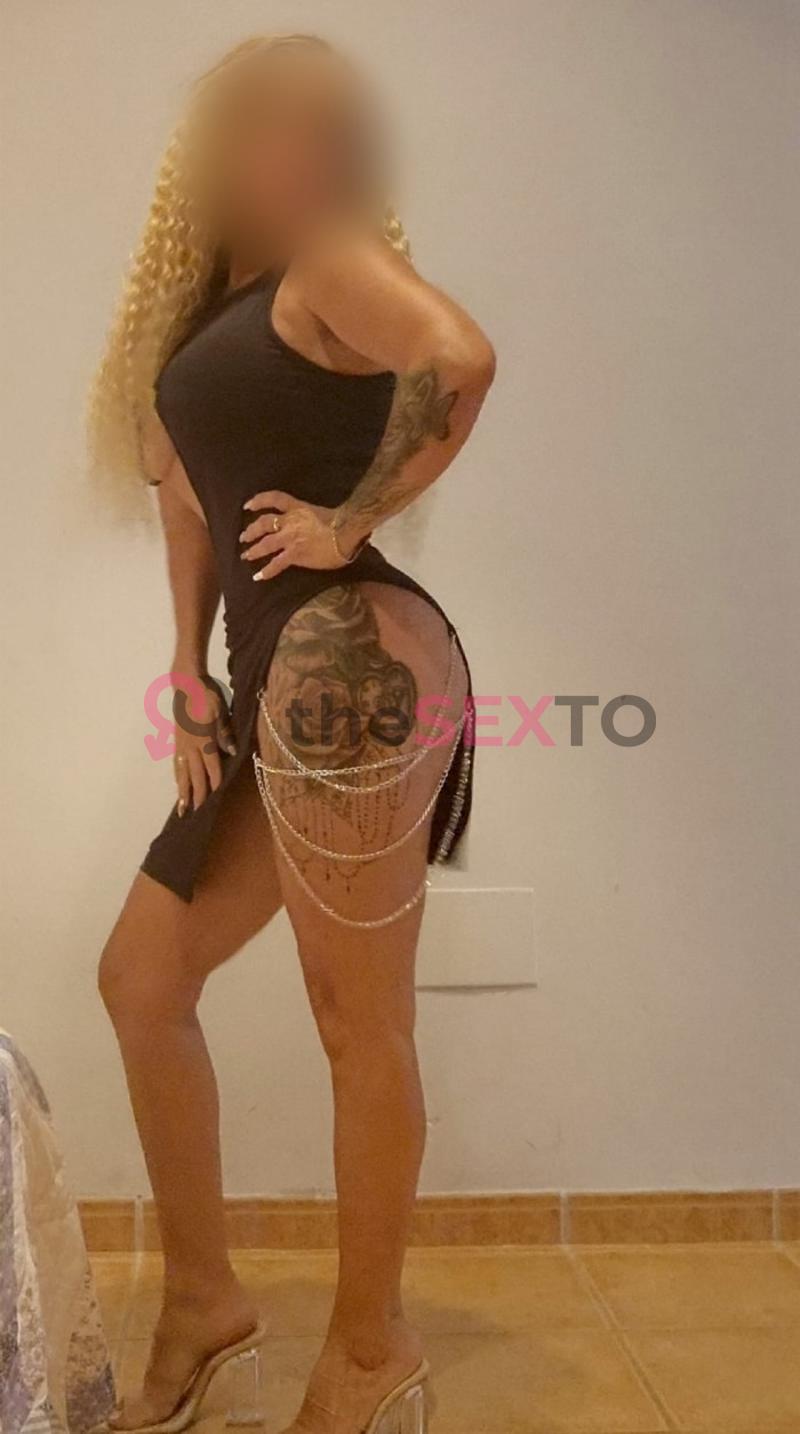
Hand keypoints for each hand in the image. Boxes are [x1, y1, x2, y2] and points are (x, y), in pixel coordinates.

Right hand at [171, 672, 235, 816]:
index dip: (214, 783)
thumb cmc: (208, 695)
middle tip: (195, 814)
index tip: (214, 799)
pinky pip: (177, 762)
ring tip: (182, 807)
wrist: (187, 684)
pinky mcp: (177, 739)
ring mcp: (182, 743)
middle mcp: (191, 745)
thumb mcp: (222, 712)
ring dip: (182, 790)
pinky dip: (178, 776)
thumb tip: (232, 752)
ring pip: (182, 772)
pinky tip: (178, 782)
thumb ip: (226, 733)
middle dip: (196, 794)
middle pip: (195, 775)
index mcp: (204, 739)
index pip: (211, 767)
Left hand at [239, 491, 363, 579]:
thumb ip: (308, 518)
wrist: (347, 531)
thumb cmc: (341, 521)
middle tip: (244, 536)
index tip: (248, 506)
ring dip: (254, 550)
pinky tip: (258, 577)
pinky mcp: (295, 554)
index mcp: (297, 508)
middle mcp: (290, 521)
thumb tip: (309, 526)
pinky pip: (277, 564)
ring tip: (246, 555)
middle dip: (252, 530)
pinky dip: (266, 571)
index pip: (274, 499)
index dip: (259, 501)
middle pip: (264, 523)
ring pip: (266, 544)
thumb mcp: (319, 512)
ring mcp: (290, 538)